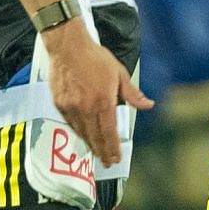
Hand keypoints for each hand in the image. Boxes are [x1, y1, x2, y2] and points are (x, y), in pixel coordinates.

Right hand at [43, 22, 152, 166]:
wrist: (68, 47)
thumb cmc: (94, 57)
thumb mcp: (119, 73)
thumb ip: (133, 94)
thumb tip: (148, 105)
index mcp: (103, 101)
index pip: (109, 133)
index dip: (113, 148)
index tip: (116, 158)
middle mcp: (86, 108)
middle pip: (95, 137)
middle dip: (102, 152)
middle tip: (107, 162)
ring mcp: (71, 108)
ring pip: (82, 133)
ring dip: (90, 144)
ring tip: (97, 153)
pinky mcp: (60, 105)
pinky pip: (70, 124)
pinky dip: (78, 132)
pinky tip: (83, 135)